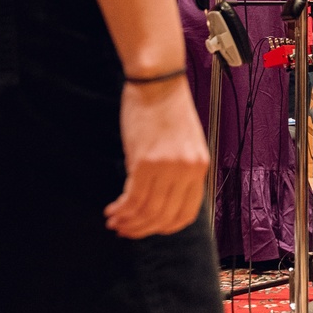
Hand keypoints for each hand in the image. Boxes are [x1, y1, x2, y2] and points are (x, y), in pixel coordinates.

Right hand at [103, 76, 208, 238]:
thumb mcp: (183, 144)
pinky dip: (121, 209)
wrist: (157, 82)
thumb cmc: (168, 108)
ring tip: (115, 221)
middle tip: (125, 230)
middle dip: (142, 229)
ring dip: (128, 221)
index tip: (150, 230)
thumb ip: (176, 173)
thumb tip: (157, 201)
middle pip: (164, 216)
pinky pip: (132, 197)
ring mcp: (167, 167)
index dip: (165, 227)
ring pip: (146, 211)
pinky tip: (112, 209)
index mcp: (200, 167)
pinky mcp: (145, 161)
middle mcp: (186, 170)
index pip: (187, 213)